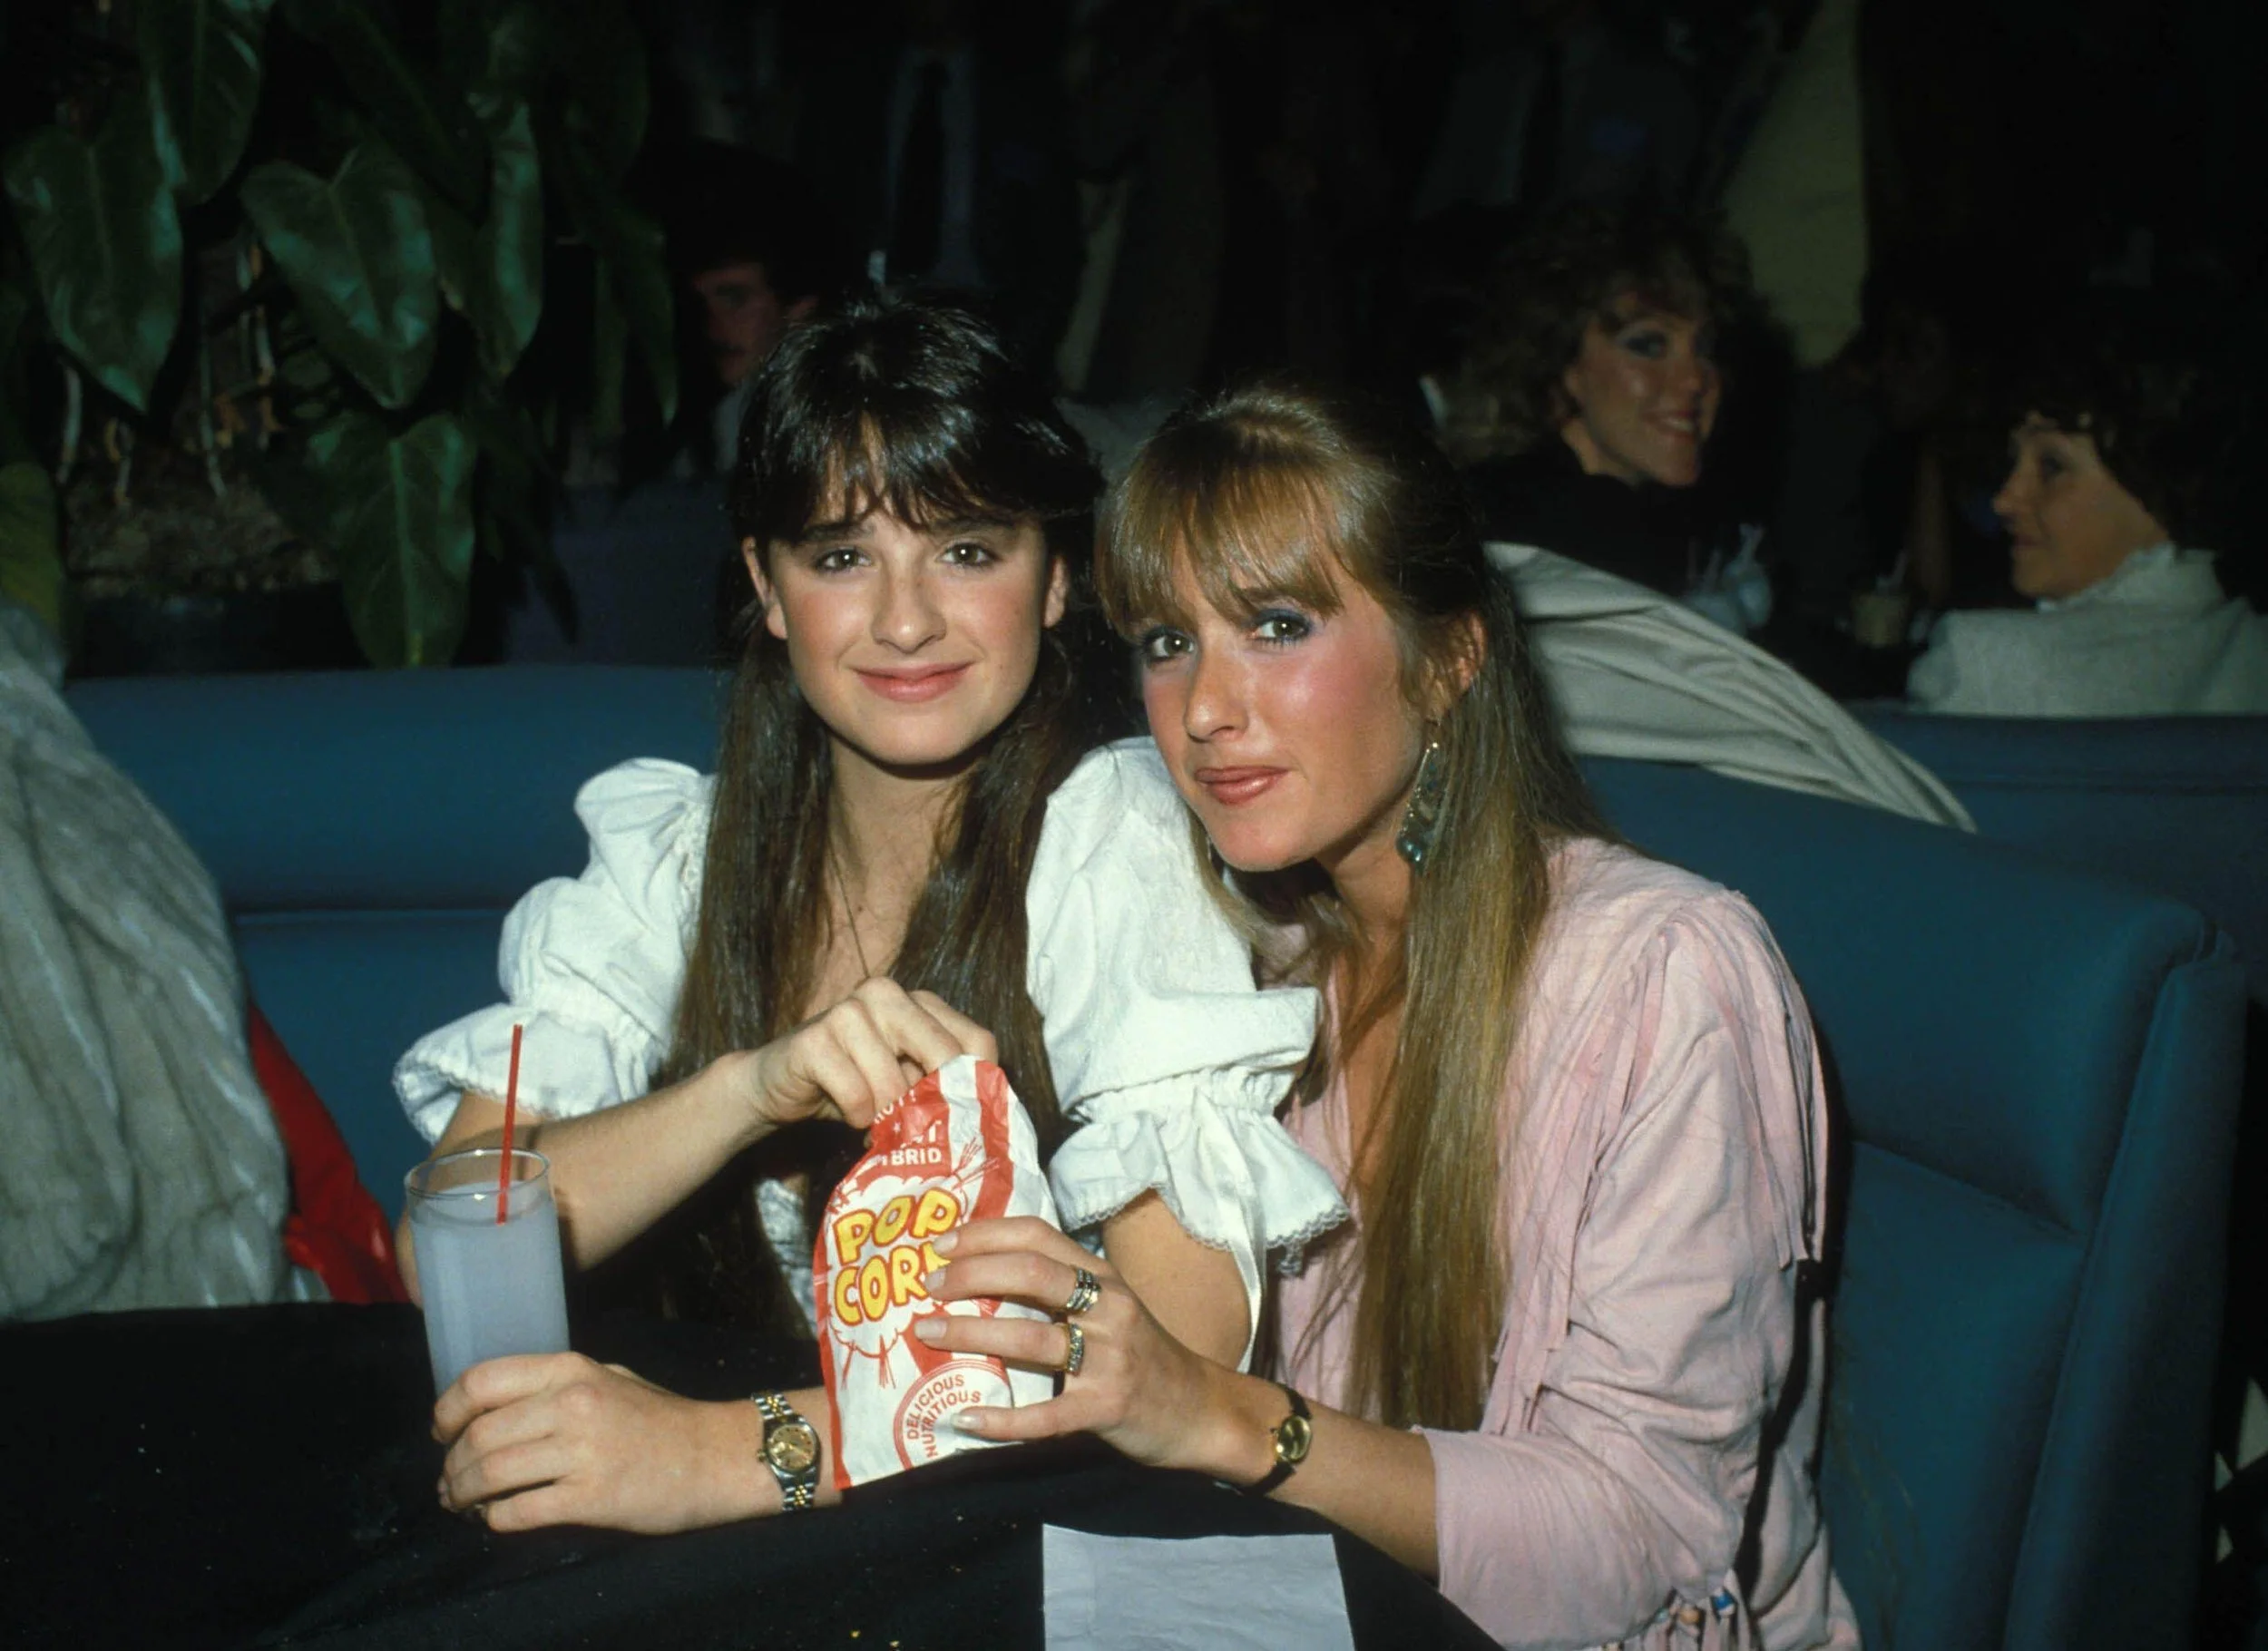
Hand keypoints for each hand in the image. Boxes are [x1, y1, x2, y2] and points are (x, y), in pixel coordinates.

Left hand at [433, 1353, 761, 1533]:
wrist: (717, 1457)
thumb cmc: (663, 1418)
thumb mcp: (610, 1377)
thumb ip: (556, 1385)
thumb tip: (494, 1409)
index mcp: (571, 1370)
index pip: (481, 1381)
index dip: (447, 1410)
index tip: (441, 1432)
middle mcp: (571, 1405)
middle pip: (478, 1435)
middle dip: (451, 1465)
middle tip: (449, 1481)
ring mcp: (581, 1452)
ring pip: (490, 1475)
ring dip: (463, 1495)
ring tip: (461, 1504)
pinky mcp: (591, 1498)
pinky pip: (519, 1512)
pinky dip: (495, 1520)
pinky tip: (496, 1520)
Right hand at [731, 979, 997, 1134]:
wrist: (777, 1084)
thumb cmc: (853, 1085)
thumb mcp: (906, 1081)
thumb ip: (941, 1084)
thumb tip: (986, 1119)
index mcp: (918, 1001)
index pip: (976, 1040)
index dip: (978, 1087)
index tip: (967, 1122)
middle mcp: (886, 994)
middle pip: (944, 1055)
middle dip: (938, 1105)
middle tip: (926, 1135)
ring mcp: (848, 1011)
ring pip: (896, 1082)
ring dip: (890, 1117)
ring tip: (880, 1126)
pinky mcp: (813, 1039)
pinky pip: (856, 1094)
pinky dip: (857, 1116)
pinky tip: (850, 1115)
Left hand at [913, 1218, 1241, 1474]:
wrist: (1200, 1410)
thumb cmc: (1144, 1355)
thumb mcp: (1111, 1307)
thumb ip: (1062, 1289)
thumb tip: (983, 1275)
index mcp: (1102, 1276)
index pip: (1038, 1235)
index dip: (985, 1234)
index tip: (941, 1245)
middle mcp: (1108, 1307)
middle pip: (1031, 1273)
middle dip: (970, 1275)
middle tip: (928, 1287)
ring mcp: (1109, 1358)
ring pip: (1029, 1338)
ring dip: (969, 1334)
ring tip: (927, 1334)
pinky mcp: (1105, 1408)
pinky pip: (1043, 1416)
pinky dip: (1000, 1419)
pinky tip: (964, 1419)